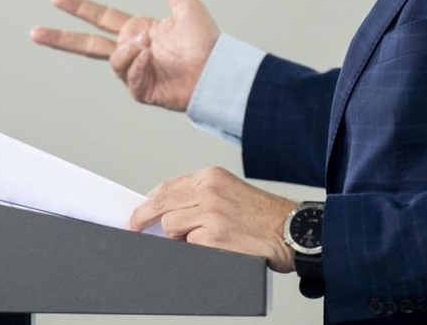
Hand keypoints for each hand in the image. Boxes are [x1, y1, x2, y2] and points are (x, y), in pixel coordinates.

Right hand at [29, 0, 218, 110]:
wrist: (217, 72)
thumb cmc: (207, 45)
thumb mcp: (189, 9)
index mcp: (137, 30)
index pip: (100, 17)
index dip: (79, 8)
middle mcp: (131, 50)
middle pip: (87, 45)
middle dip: (61, 39)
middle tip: (36, 32)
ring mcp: (134, 71)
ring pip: (114, 60)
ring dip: (128, 50)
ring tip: (148, 44)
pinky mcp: (141, 90)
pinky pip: (129, 76)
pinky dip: (139, 65)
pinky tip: (151, 57)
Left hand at [129, 167, 297, 272]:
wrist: (293, 230)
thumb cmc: (263, 215)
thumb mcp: (229, 191)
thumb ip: (199, 196)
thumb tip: (166, 210)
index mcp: (210, 176)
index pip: (166, 186)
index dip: (148, 200)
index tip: (138, 211)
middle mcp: (208, 190)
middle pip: (161, 204)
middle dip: (143, 218)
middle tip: (134, 227)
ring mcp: (210, 213)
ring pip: (170, 226)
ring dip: (178, 237)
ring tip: (201, 239)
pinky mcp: (215, 237)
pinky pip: (188, 245)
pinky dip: (195, 250)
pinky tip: (214, 247)